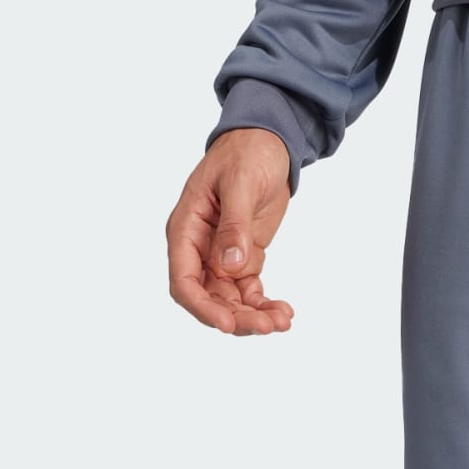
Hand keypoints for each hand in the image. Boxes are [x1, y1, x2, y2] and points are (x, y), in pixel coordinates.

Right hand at [166, 130, 295, 335]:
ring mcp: (220, 256)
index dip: (202, 306)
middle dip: (236, 317)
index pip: (183, 280)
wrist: (267, 143)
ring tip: (283, 321)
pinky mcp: (243, 258)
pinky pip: (249, 292)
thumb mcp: (240, 183)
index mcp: (186, 228)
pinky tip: (284, 312)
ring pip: (230, 300)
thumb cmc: (246, 153)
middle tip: (269, 326)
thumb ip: (234, 225)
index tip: (228, 324)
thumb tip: (231, 265)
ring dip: (254, 316)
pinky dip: (264, 305)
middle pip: (209, 297)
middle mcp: (198, 247)